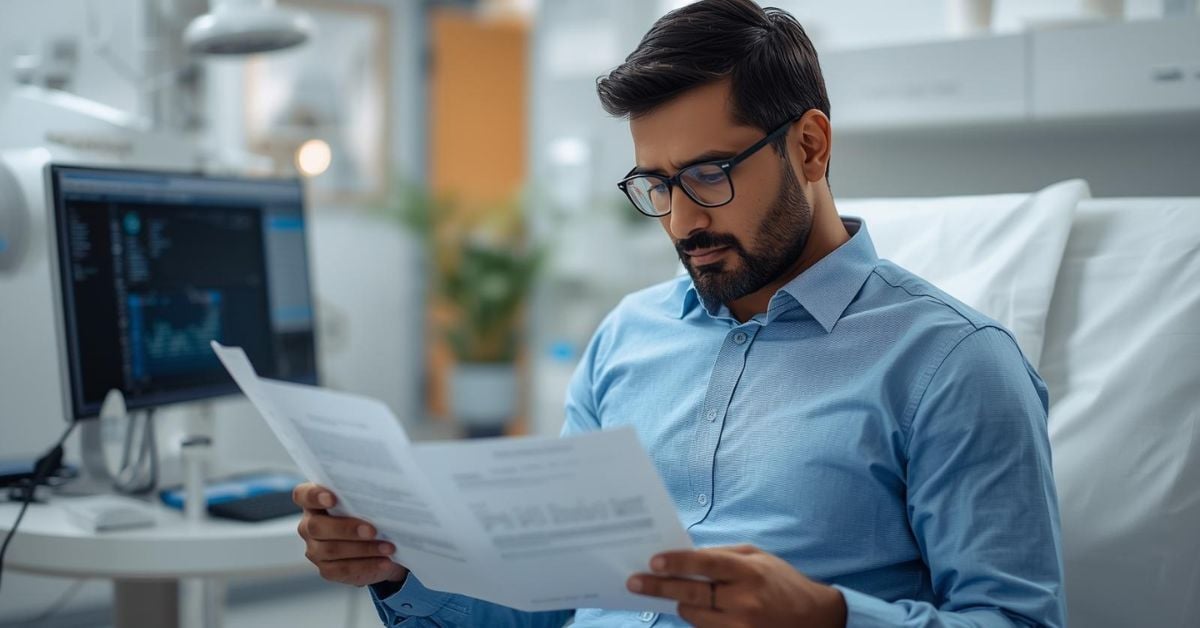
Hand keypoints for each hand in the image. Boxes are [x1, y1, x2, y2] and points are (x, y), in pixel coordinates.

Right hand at [293, 482, 407, 586]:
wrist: (380, 542)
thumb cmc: (369, 512)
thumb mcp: (366, 500)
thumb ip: (364, 495)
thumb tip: (381, 492)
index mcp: (314, 502)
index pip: (303, 495)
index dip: (314, 496)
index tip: (333, 498)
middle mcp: (309, 525)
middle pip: (316, 527)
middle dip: (346, 528)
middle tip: (373, 530)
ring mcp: (315, 549)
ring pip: (331, 550)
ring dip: (363, 549)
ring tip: (388, 547)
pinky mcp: (327, 569)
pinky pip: (343, 569)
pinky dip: (367, 565)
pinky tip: (385, 561)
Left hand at [626, 544, 846, 627]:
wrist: (814, 618)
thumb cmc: (781, 582)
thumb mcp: (757, 557)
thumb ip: (722, 556)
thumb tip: (684, 556)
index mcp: (749, 572)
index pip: (706, 565)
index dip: (677, 563)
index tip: (653, 561)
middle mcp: (744, 601)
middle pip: (691, 594)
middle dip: (659, 587)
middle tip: (634, 581)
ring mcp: (740, 627)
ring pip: (692, 615)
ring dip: (682, 602)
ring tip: (679, 593)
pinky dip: (697, 618)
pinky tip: (697, 608)